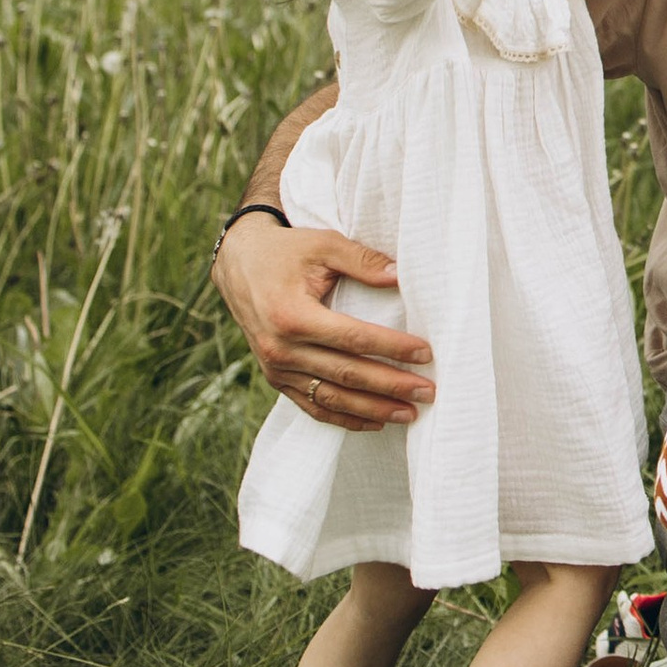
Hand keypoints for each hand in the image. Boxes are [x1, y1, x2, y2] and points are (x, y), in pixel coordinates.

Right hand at [215, 212, 435, 428]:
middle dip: (391, 386)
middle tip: (428, 392)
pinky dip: (344, 418)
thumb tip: (401, 275)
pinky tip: (375, 422)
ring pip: (331, 398)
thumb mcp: (323, 245)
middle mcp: (282, 348)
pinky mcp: (275, 377)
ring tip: (410, 414)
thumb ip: (363, 261)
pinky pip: (312, 406)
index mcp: (293, 316)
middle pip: (347, 374)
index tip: (426, 354)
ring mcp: (276, 368)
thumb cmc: (286, 252)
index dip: (392, 348)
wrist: (239, 265)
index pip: (353, 339)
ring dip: (373, 410)